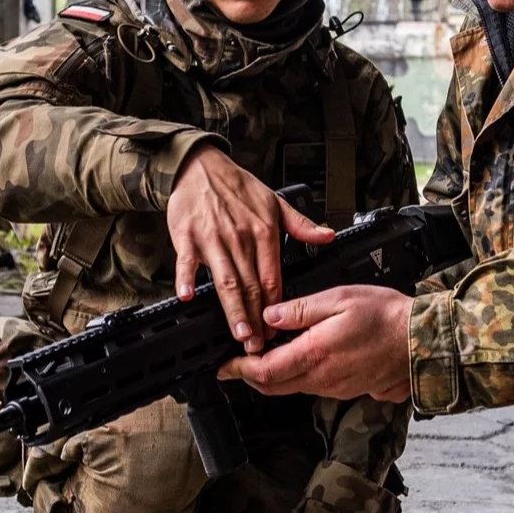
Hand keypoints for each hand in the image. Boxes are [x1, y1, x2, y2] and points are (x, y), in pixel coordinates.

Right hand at [166, 146, 333, 352]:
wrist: (200, 166)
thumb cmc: (237, 186)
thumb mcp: (275, 202)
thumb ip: (301, 225)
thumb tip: (327, 236)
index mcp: (264, 232)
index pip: (272, 278)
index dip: (276, 307)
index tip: (278, 331)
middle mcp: (240, 238)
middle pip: (251, 287)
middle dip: (257, 320)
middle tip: (260, 346)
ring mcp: (213, 239)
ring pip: (226, 281)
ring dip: (233, 310)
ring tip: (239, 335)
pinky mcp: (187, 237)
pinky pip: (187, 262)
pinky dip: (186, 279)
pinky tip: (188, 297)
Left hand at [217, 285, 412, 401]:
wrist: (421, 341)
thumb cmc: (385, 317)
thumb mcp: (339, 299)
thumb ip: (299, 310)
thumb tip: (269, 316)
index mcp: (314, 354)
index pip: (263, 372)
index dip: (238, 370)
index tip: (224, 365)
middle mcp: (321, 378)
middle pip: (271, 387)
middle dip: (249, 376)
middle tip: (236, 362)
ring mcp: (334, 387)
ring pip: (290, 388)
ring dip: (273, 375)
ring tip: (267, 352)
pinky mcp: (345, 389)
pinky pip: (311, 386)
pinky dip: (296, 375)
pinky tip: (299, 356)